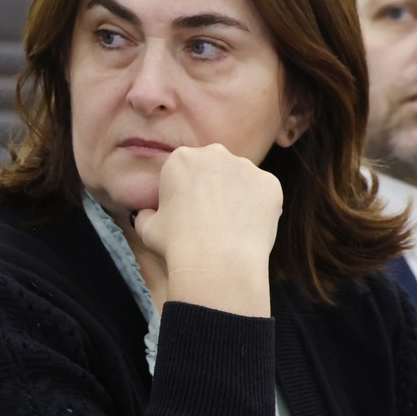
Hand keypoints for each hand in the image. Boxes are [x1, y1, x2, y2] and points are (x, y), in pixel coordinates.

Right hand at [130, 143, 280, 317]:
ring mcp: (246, 167)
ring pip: (241, 180)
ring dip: (237, 196)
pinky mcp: (270, 183)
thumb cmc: (177, 245)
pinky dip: (259, 208)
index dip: (186, 192)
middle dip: (213, 187)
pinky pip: (264, 193)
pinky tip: (248, 229)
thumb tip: (148, 214)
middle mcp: (215, 153)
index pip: (185, 170)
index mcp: (181, 158)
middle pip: (215, 168)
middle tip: (211, 219)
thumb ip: (147, 214)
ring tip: (231, 228)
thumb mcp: (147, 229)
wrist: (217, 262)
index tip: (187, 214)